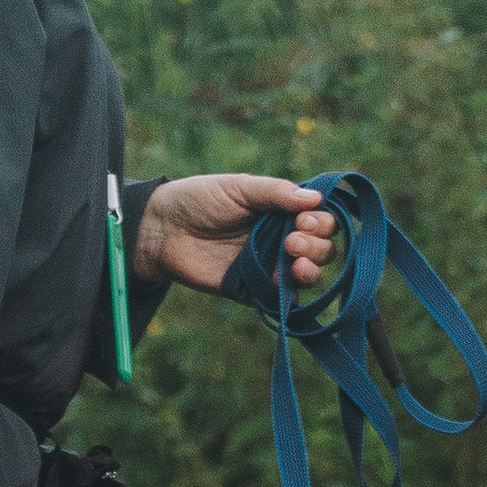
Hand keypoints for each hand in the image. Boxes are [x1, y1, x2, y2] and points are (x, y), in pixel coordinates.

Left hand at [133, 171, 338, 298]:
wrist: (163, 230)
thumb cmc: (199, 200)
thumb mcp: (239, 187)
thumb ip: (275, 192)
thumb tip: (315, 198)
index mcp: (282, 211)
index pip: (320, 219)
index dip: (321, 221)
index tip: (303, 218)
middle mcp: (282, 238)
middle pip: (323, 248)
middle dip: (317, 244)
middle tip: (292, 240)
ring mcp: (271, 265)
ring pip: (310, 273)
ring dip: (313, 267)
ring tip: (295, 259)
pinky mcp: (255, 290)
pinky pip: (284, 298)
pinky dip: (294, 293)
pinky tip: (289, 280)